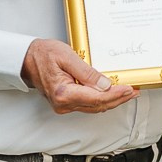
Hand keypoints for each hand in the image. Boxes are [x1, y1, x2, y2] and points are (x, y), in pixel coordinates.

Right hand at [21, 39, 138, 114]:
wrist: (26, 59)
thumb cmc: (43, 54)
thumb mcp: (67, 57)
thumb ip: (87, 73)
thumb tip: (105, 85)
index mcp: (63, 93)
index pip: (97, 98)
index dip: (116, 94)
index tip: (130, 89)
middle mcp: (63, 104)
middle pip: (98, 105)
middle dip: (119, 99)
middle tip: (134, 92)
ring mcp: (64, 105)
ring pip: (95, 107)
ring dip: (112, 101)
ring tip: (128, 93)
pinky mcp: (66, 103)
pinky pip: (88, 104)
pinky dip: (102, 100)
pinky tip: (112, 94)